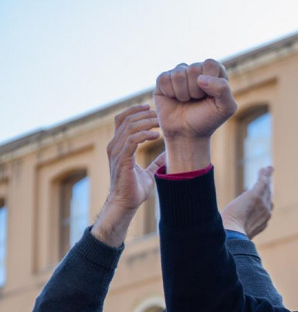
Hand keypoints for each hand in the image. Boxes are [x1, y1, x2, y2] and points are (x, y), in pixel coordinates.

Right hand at [92, 106, 163, 246]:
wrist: (126, 203)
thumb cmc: (134, 190)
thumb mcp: (149, 173)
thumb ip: (157, 162)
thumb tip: (169, 156)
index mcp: (118, 146)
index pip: (122, 120)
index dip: (134, 111)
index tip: (149, 108)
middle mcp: (114, 146)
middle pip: (126, 120)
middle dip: (143, 114)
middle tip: (158, 115)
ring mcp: (116, 152)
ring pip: (129, 127)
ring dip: (145, 123)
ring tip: (159, 123)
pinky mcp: (122, 160)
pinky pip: (132, 140)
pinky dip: (144, 135)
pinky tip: (156, 136)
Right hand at [154, 59, 236, 171]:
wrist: (187, 133)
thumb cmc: (208, 120)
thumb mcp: (226, 108)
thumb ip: (223, 89)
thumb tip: (200, 79)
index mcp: (214, 72)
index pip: (211, 64)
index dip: (210, 81)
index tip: (211, 96)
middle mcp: (196, 70)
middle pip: (194, 68)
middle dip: (196, 90)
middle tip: (197, 100)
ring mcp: (179, 73)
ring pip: (178, 73)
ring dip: (183, 93)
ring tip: (186, 101)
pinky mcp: (163, 80)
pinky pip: (164, 78)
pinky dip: (170, 92)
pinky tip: (174, 99)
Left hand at [221, 166, 273, 238]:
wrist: (231, 235)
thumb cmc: (229, 236)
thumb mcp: (235, 232)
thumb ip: (236, 227)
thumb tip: (225, 228)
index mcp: (262, 224)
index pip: (265, 210)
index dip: (263, 202)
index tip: (261, 199)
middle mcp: (266, 214)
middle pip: (268, 197)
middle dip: (268, 189)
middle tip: (267, 181)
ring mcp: (262, 204)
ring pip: (266, 188)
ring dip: (266, 179)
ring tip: (266, 171)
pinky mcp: (256, 196)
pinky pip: (263, 182)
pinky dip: (265, 174)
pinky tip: (267, 168)